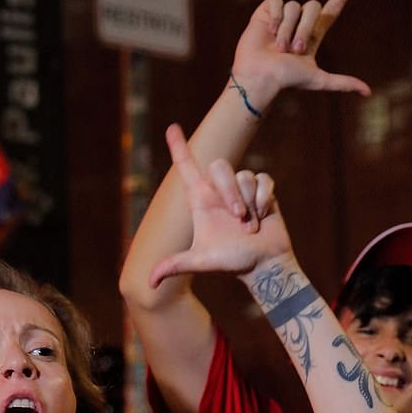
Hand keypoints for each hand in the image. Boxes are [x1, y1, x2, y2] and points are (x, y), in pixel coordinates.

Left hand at [149, 125, 291, 284]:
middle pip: (220, 167)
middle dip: (230, 191)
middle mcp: (219, 191)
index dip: (179, 148)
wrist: (263, 265)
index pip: (187, 168)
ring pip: (243, 176)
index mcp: (201, 201)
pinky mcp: (262, 190)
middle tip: (237, 217)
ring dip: (249, 203)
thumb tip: (147, 283)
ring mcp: (242, 189)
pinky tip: (264, 214)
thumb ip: (174, 265)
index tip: (171, 128)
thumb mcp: (201, 261)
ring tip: (250, 226)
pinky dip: (264, 199)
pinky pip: (263, 179)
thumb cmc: (232, 262)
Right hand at [231, 0, 369, 109]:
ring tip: (279, 48)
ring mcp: (283, 16)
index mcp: (313, 36)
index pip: (331, 12)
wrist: (261, 76)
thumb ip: (343, 82)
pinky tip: (269, 31)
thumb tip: (368, 92)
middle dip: (305, 29)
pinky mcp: (268, 10)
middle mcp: (299, 24)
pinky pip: (278, 0)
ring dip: (288, 29)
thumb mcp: (319, 80)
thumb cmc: (287, 80)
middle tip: (294, 50)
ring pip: (294, 6)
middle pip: (314, 7)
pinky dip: (276, 16)